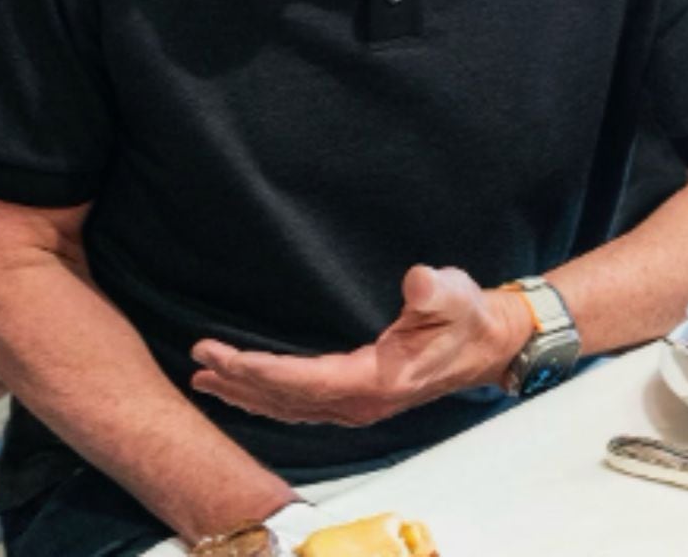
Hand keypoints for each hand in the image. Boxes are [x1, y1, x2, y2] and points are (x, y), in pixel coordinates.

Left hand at [189, 265, 532, 426]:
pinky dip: (268, 399)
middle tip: (197, 361)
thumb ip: (436, 292)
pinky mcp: (357, 399)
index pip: (302, 380)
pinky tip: (246, 391)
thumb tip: (419, 280)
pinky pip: (301, 405)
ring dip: (247, 395)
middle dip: (239, 381)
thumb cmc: (467, 318)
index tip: (218, 354)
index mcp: (376, 381)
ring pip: (290, 407)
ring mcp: (358, 405)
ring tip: (205, 380)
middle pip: (286, 397)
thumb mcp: (456, 297)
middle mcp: (361, 402)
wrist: (490, 346)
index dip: (257, 370)